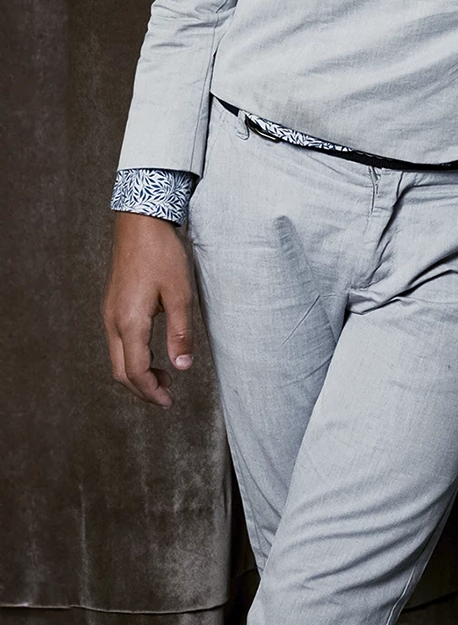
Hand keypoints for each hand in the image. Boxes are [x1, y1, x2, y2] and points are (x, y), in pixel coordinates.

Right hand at [102, 213, 195, 407]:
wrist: (140, 222)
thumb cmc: (162, 254)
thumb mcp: (179, 294)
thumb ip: (180, 332)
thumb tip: (182, 366)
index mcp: (129, 322)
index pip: (135, 371)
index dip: (152, 391)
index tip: (169, 402)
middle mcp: (113, 321)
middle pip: (121, 371)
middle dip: (142, 389)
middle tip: (166, 397)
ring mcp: (109, 313)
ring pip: (116, 357)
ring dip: (137, 373)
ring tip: (163, 376)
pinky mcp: (112, 305)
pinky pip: (117, 341)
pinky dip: (132, 356)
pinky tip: (152, 352)